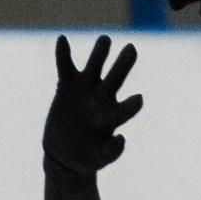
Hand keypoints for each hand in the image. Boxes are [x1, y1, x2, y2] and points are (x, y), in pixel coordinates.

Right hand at [44, 33, 141, 174]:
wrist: (65, 153)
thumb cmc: (87, 157)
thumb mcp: (100, 160)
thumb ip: (111, 152)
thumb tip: (120, 137)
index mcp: (113, 116)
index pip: (126, 107)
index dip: (132, 104)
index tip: (138, 99)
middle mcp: (103, 98)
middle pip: (116, 78)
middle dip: (124, 64)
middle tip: (132, 48)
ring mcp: (85, 89)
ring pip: (95, 66)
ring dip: (100, 53)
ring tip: (106, 40)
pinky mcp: (67, 85)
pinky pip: (65, 66)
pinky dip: (63, 54)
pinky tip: (62, 39)